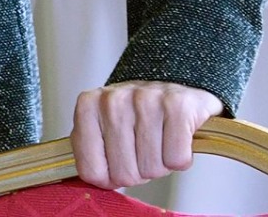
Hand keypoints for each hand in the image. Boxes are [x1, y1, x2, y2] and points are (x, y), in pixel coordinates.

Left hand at [71, 81, 221, 188]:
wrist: (172, 86)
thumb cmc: (134, 114)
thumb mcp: (101, 128)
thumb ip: (89, 153)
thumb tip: (94, 181)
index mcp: (87, 106)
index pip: (92, 172)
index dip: (110, 177)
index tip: (118, 161)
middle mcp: (112, 100)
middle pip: (125, 174)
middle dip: (138, 171)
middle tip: (143, 148)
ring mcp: (145, 100)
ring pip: (152, 169)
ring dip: (160, 163)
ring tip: (159, 140)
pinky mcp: (177, 106)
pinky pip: (177, 160)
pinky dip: (180, 158)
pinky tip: (175, 137)